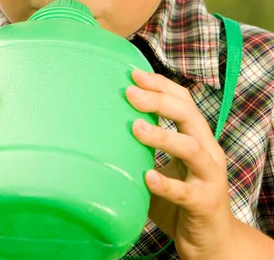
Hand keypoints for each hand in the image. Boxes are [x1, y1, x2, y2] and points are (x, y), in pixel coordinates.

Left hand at [126, 69, 234, 259]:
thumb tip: (103, 128)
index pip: (184, 100)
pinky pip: (185, 192)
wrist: (212, 242)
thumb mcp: (165, 167)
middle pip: (188, 114)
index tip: (134, 74)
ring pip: (191, 148)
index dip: (161, 84)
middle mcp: (208, 152)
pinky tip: (146, 177)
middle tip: (130, 93)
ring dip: (163, 135)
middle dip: (159, 99)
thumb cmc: (182, 199)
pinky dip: (165, 183)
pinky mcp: (204, 204)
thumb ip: (145, 150)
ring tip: (136, 128)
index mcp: (199, 137)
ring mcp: (209, 178)